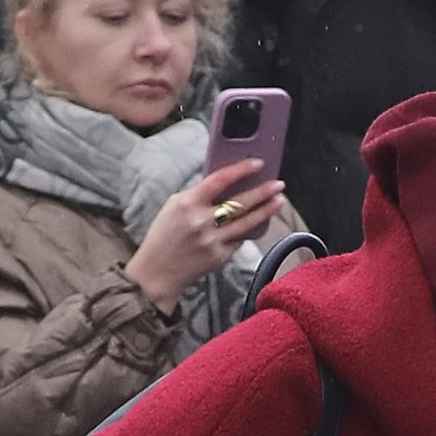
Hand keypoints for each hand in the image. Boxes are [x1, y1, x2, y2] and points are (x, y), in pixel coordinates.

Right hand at [126, 163, 288, 312]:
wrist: (156, 272)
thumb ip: (198, 195)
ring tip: (279, 201)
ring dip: (266, 210)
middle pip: (240, 202)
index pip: (220, 180)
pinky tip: (257, 223)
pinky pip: (239, 240)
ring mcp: (212, 241)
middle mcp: (201, 221)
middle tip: (278, 184)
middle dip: (263, 191)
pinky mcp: (219, 257)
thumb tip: (225, 184)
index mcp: (187, 203)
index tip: (258, 163)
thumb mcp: (174, 207)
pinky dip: (247, 231)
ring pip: (247, 222)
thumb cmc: (163, 237)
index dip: (241, 170)